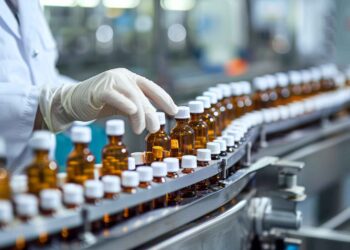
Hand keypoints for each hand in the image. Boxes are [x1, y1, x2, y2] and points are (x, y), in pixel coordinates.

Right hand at [40, 68, 177, 133]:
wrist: (71, 102)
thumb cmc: (99, 104)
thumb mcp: (122, 106)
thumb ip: (136, 108)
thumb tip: (153, 120)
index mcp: (130, 78)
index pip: (152, 87)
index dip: (164, 99)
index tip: (174, 111)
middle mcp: (123, 76)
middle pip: (143, 95)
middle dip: (151, 113)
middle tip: (156, 129)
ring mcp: (111, 80)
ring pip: (133, 97)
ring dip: (140, 115)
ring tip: (140, 130)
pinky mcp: (100, 89)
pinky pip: (117, 97)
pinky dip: (126, 106)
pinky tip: (132, 114)